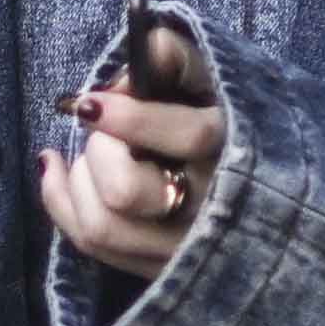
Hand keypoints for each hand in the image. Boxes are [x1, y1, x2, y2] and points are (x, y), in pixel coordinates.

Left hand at [39, 21, 226, 280]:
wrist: (264, 187)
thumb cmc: (224, 116)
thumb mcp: (212, 74)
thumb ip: (173, 55)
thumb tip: (127, 65)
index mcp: (237, 151)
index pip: (187, 140)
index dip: (130, 120)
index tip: (91, 102)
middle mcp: (212, 210)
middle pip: (127, 192)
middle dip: (100, 150)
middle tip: (103, 127)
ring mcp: (182, 250)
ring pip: (102, 227)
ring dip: (78, 180)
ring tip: (90, 152)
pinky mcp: (157, 269)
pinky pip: (92, 246)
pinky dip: (62, 202)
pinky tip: (60, 170)